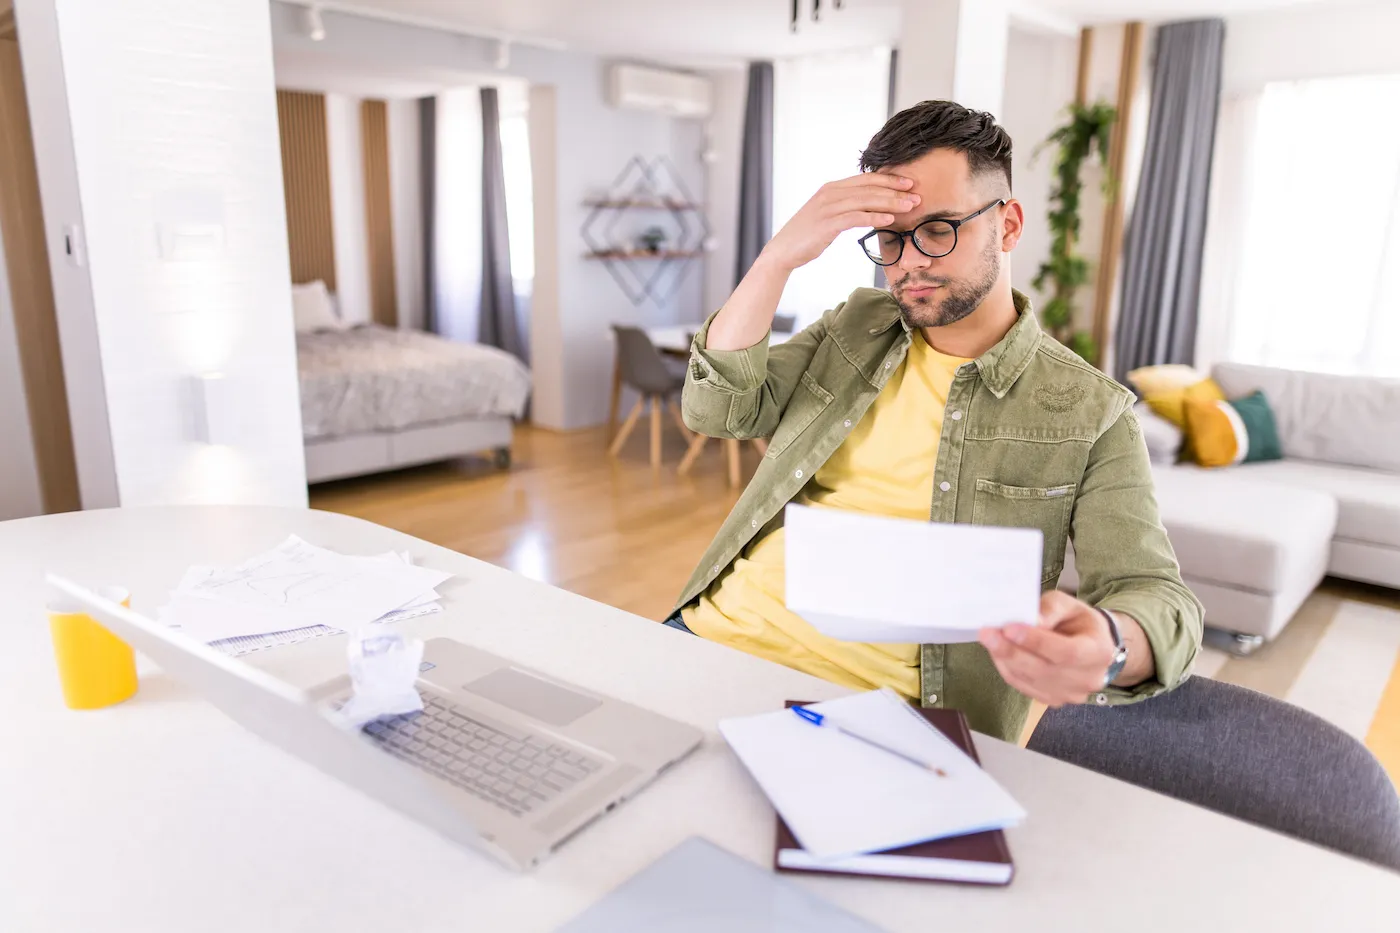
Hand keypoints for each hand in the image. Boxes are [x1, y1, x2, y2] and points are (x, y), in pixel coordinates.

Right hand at [759, 173, 918, 271]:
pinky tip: (890, 221)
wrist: (783, 251)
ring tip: (910, 207)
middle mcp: (830, 193)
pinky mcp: (827, 223)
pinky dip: (875, 217)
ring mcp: (828, 207)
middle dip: (896, 190)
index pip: (866, 179)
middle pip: (870, 187)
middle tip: (917, 195)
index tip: (909, 184)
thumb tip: (869, 207)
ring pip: (866, 200)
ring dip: (891, 203)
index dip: (889, 179)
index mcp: (832, 188)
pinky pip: (856, 217)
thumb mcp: (827, 215)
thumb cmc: (807, 236)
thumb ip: (846, 207)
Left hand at [977, 591, 1117, 706]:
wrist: (1091, 646)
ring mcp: (1070, 694)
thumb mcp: (1070, 605)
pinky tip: (998, 652)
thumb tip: (1031, 621)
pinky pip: (1023, 686)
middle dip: (1011, 651)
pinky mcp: (1052, 700)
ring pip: (1029, 680)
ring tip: (990, 639)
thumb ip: (1051, 610)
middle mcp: (1087, 679)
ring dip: (1005, 659)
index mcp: (1098, 652)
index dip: (1037, 642)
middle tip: (987, 634)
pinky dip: (1007, 669)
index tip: (1009, 629)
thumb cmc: (1078, 622)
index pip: (1067, 652)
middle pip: (1044, 670)